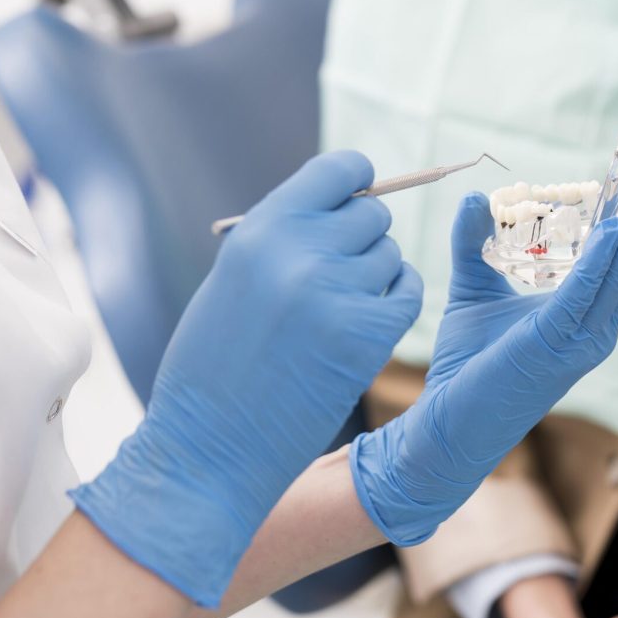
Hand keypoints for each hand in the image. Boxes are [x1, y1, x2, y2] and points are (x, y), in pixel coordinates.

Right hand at [71, 151, 421, 606]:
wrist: (208, 448)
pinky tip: (369, 320)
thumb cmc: (214, 363)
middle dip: (362, 238)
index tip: (357, 195)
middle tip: (338, 273)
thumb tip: (342, 202)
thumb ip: (284, 236)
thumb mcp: (234, 277)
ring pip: (391, 254)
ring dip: (376, 275)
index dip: (355, 180)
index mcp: (263, 229)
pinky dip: (396, 300)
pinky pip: (409, 291)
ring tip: (338, 309)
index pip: (338, 169)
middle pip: (373, 214)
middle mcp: (303, 252)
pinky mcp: (369, 336)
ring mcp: (339, 294)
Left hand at [351, 169, 617, 545]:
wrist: (445, 423)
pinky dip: (602, 259)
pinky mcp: (554, 344)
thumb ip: (473, 241)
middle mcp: (597, 327)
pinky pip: (586, 294)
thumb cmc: (467, 364)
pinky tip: (612, 227)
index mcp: (587, 315)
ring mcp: (582, 338)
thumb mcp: (474, 288)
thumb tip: (477, 195)